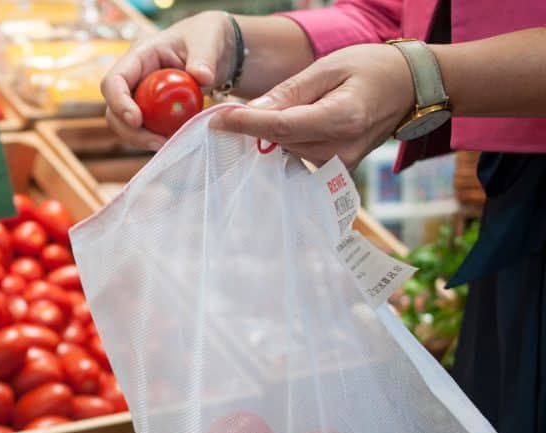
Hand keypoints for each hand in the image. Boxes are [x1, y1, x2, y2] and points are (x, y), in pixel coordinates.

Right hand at [101, 11, 233, 149]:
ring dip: (143, 140)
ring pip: (126, 125)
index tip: (137, 120)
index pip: (114, 81)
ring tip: (169, 143)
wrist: (214, 51)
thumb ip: (204, 58)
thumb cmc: (205, 38)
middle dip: (130, 131)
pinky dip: (156, 139)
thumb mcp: (208, 41)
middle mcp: (134, 78)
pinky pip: (145, 130)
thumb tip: (203, 77)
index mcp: (140, 56)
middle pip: (114, 110)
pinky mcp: (151, 112)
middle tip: (157, 142)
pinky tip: (175, 139)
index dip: (119, 102)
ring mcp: (140, 97)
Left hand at [211, 44, 415, 168]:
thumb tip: (252, 110)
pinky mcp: (335, 171)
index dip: (246, 124)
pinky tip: (274, 133)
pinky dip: (281, 146)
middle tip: (227, 115)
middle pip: (280, 142)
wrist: (408, 88)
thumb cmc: (370, 69)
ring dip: (267, 137)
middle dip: (252, 127)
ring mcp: (339, 165)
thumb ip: (289, 92)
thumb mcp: (328, 67)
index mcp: (341, 119)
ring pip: (284, 153)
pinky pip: (296, 160)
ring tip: (260, 117)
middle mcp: (340, 149)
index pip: (282, 127)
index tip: (217, 120)